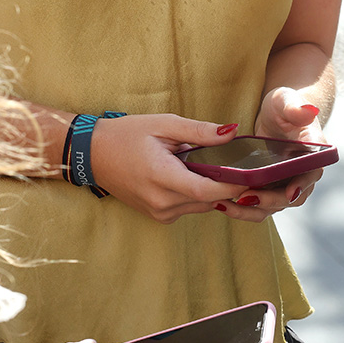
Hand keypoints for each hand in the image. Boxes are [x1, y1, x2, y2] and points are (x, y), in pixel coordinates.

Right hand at [88, 113, 247, 223]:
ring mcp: (159, 213)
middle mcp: (162, 202)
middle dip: (226, 186)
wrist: (92, 155)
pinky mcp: (159, 217)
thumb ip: (200, 132)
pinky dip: (196, 195)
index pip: (208, 191)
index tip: (252, 175)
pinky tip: (190, 177)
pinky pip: (189, 208)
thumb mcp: (163, 125)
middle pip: (210, 200)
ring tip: (210, 167)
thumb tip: (233, 132)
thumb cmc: (126, 135)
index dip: (234, 185)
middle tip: (240, 167)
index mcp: (162, 177)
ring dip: (211, 190)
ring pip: (202, 206)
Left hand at [213, 87, 325, 221]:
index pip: (311, 173)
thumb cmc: (283, 106)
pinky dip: (243, 208)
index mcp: (313, 153)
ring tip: (227, 205)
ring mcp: (287, 184)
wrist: (276, 117)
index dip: (302, 184)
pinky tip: (222, 204)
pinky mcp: (271, 189)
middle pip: (292, 196)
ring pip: (274, 206)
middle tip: (246, 198)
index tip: (289, 192)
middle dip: (270, 201)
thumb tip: (308, 110)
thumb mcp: (285, 100)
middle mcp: (303, 174)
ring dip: (252, 210)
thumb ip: (295, 106)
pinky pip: (260, 205)